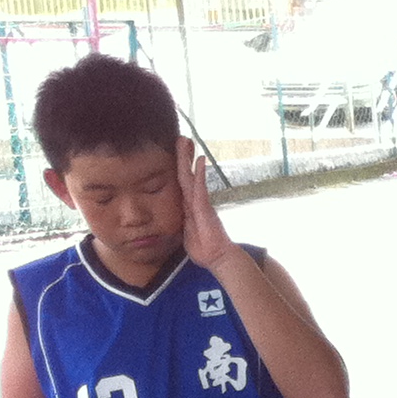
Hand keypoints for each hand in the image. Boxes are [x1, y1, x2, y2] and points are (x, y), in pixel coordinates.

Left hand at [176, 138, 231, 267]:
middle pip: (185, 175)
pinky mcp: (204, 208)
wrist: (218, 258)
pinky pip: (200, 187)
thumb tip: (178, 222)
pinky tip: (200, 160)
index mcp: (189, 207)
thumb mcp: (186, 234)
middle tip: (182, 139)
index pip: (181, 183)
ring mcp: (200, 203)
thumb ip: (183, 224)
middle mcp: (195, 201)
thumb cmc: (204, 250)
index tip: (178, 154)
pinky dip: (199, 173)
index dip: (179, 168)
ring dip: (188, 159)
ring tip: (187, 141)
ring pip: (190, 177)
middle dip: (183, 156)